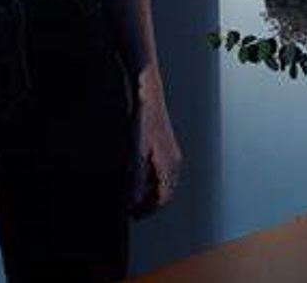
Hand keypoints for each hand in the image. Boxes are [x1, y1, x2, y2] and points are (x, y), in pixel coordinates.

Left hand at [128, 67, 182, 218]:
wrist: (148, 92)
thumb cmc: (144, 117)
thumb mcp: (137, 149)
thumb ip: (136, 177)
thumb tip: (133, 200)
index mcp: (170, 166)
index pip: (162, 199)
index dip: (147, 210)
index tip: (133, 214)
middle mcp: (174, 162)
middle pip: (164, 193)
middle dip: (149, 203)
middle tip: (132, 208)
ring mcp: (171, 153)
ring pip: (163, 183)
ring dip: (149, 191)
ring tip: (132, 193)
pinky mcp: (166, 146)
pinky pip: (161, 171)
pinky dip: (150, 179)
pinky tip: (138, 174)